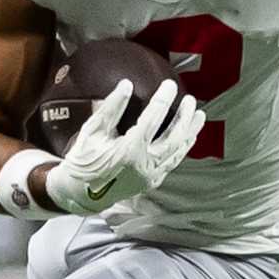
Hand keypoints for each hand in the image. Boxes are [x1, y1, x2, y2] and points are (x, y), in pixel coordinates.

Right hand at [42, 79, 205, 214]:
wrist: (80, 194)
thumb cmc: (83, 160)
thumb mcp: (92, 131)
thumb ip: (110, 108)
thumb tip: (126, 85)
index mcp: (128, 150)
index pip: (153, 119)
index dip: (163, 99)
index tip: (169, 85)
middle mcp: (143, 165)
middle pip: (174, 137)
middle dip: (185, 117)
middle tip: (189, 100)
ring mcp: (150, 176)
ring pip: (178, 152)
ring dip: (190, 132)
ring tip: (198, 116)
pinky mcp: (151, 182)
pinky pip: (173, 163)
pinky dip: (182, 148)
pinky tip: (187, 137)